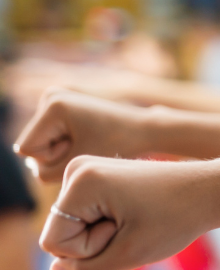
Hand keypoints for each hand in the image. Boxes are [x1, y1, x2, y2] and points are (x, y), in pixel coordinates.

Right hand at [14, 89, 153, 182]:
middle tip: (86, 145)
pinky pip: (48, 135)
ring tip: (87, 141)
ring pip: (40, 142)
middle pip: (32, 145)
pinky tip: (85, 137)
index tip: (80, 149)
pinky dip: (65, 143)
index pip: (27, 149)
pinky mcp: (61, 104)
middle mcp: (50, 96)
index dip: (51, 159)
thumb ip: (46, 172)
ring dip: (61, 150)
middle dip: (56, 154)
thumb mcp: (78, 162)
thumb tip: (33, 166)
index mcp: (53, 106)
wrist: (142, 128)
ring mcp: (55, 98)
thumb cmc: (117, 145)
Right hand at [40, 156, 212, 269]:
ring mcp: (86, 170)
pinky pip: (86, 217)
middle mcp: (76, 169)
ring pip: (74, 227)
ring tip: (138, 218)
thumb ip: (85, 269)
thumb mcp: (129, 255)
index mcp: (79, 181)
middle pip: (61, 233)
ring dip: (104, 234)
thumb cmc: (176, 219)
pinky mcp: (98, 177)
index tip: (127, 229)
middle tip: (137, 224)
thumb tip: (55, 268)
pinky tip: (136, 214)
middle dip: (96, 241)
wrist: (209, 190)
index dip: (89, 251)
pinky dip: (109, 224)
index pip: (54, 243)